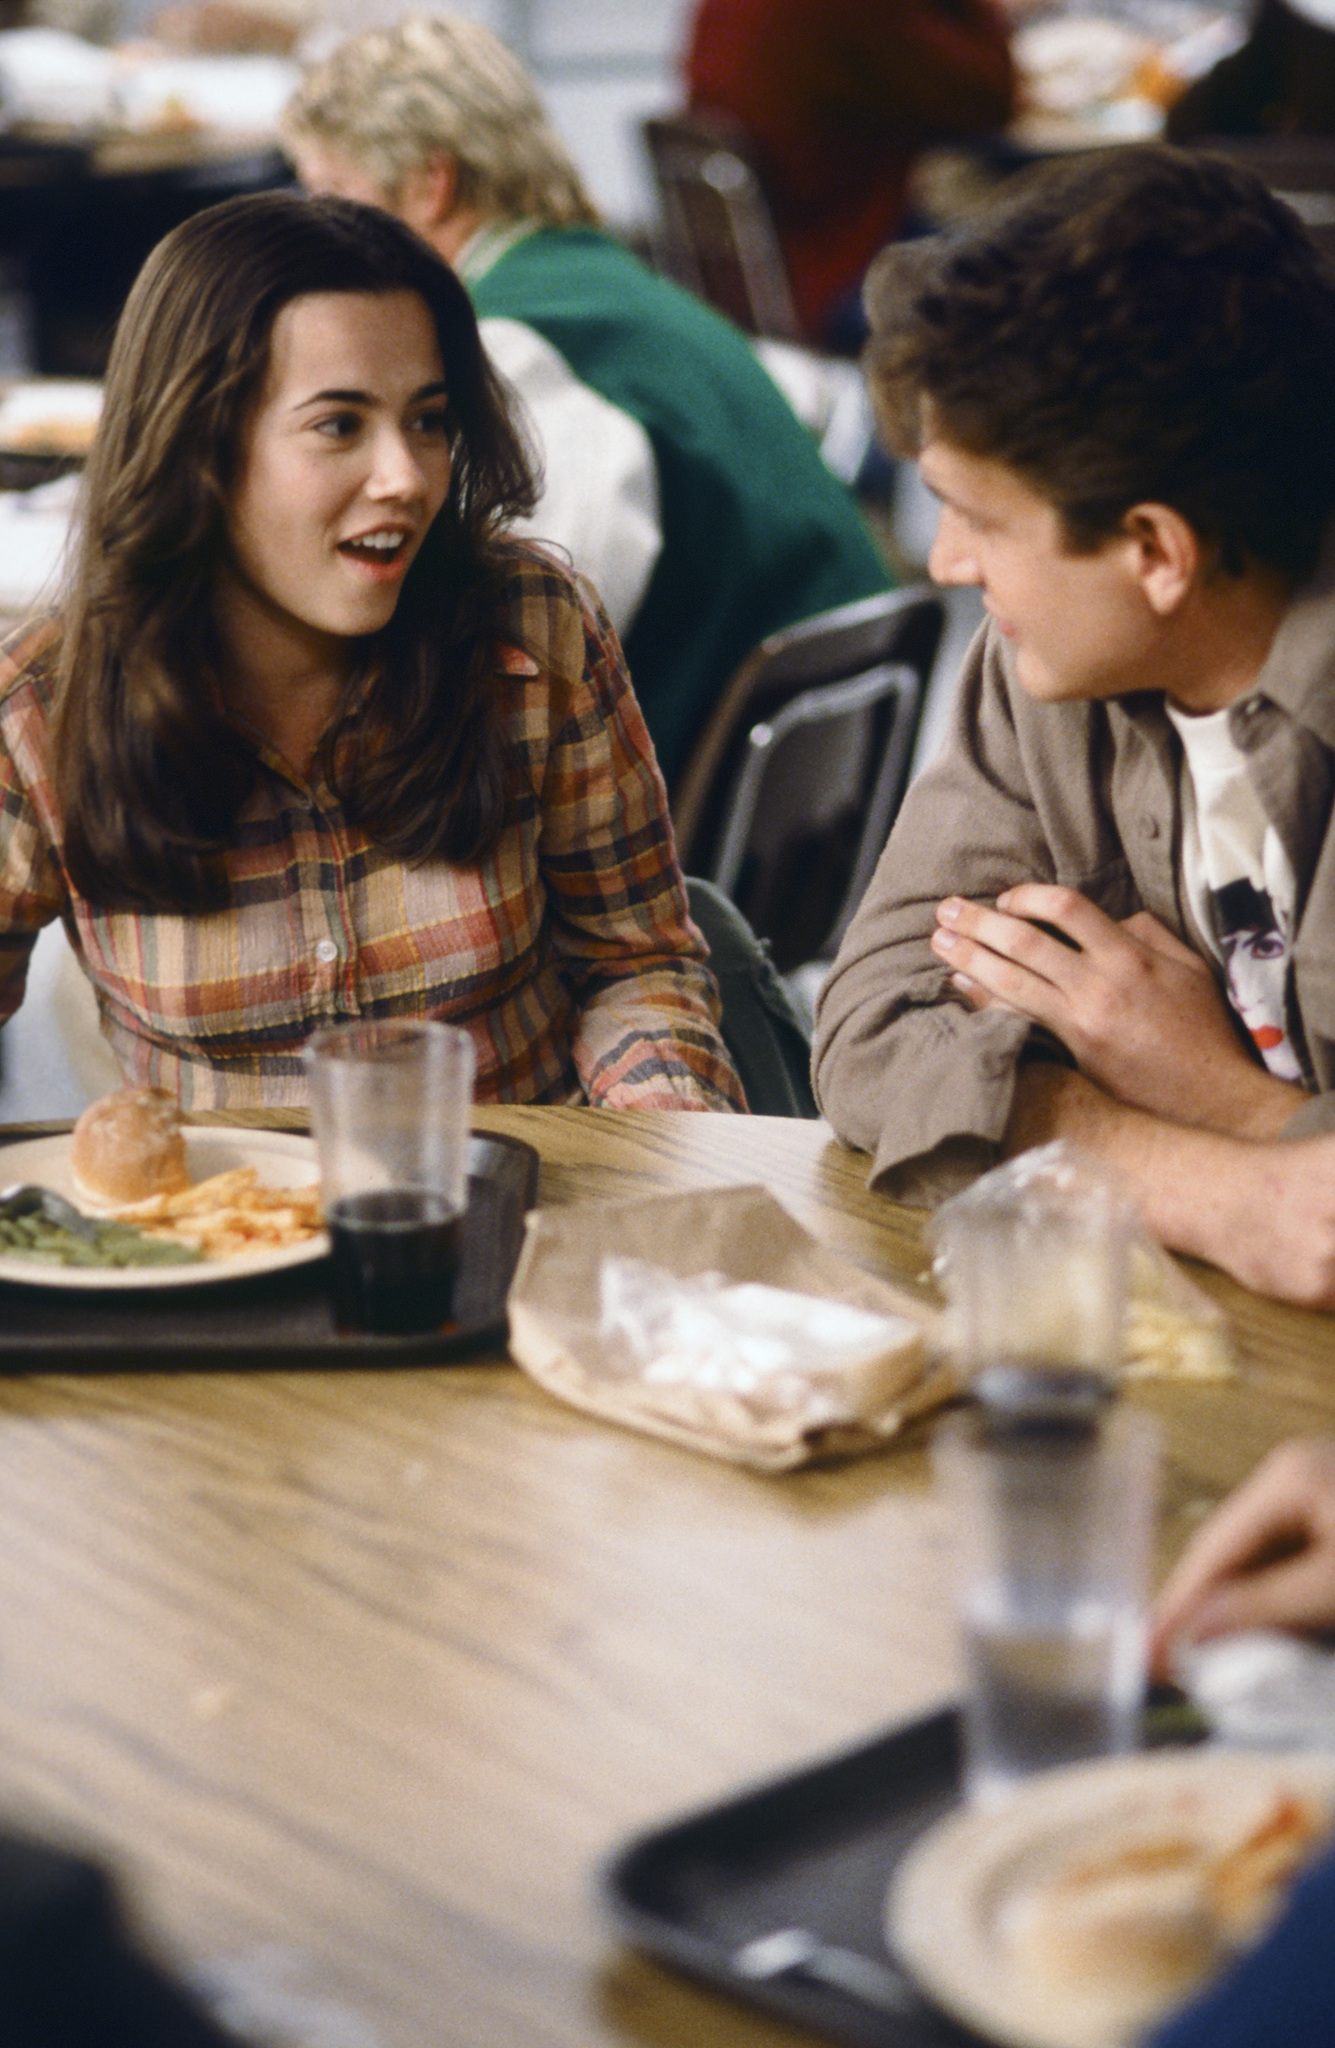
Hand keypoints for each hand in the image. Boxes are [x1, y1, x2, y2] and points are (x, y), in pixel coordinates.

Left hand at [931, 884, 1301, 1136]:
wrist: (1209, 1096)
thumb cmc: (1201, 1029)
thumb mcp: (1189, 967)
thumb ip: (1148, 933)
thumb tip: (1108, 917)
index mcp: (1130, 957)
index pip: (1067, 908)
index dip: (1029, 896)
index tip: (1008, 897)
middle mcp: (1099, 986)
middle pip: (1025, 942)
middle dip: (980, 921)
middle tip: (947, 908)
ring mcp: (1081, 1023)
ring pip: (1012, 982)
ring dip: (969, 958)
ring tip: (938, 941)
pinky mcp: (1070, 1055)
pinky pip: (1018, 1020)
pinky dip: (985, 1001)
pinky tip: (961, 987)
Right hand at [1151, 1439, 1334, 1677]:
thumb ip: (1266, 1606)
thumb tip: (1193, 1631)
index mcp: (1288, 1477)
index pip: (1215, 1548)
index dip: (1179, 1603)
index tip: (1145, 1651)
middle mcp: (1290, 1475)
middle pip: (1227, 1548)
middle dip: (1198, 1605)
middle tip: (1161, 1660)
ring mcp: (1311, 1493)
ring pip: (1254, 1557)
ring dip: (1230, 1605)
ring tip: (1194, 1654)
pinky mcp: (1330, 1518)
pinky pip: (1283, 1560)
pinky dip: (1266, 1597)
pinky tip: (1251, 1628)